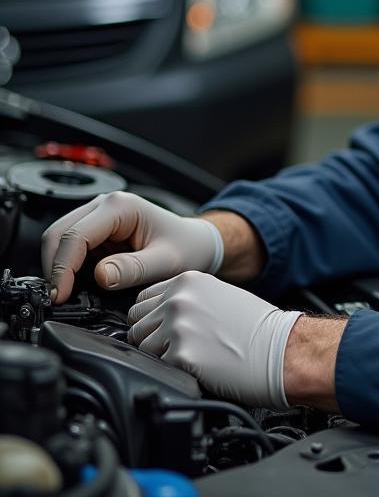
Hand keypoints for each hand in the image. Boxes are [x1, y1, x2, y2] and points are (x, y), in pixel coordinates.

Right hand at [41, 192, 222, 303]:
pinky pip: (70, 249)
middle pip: (58, 234)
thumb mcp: (166, 262)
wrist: (196, 243)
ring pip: (59, 240)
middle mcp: (106, 206)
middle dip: (55, 268)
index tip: (62, 295)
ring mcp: (99, 217)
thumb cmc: (186, 247)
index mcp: (121, 206)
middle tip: (60, 299)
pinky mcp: (97, 232)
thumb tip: (100, 276)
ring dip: (59, 268)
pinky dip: (68, 268)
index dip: (63, 268)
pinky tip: (79, 285)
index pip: (76, 235)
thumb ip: (134, 269)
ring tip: (70, 294)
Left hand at [127, 271, 300, 407]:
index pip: (141, 300)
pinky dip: (174, 371)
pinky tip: (199, 366)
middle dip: (151, 337)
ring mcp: (177, 325)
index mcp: (187, 280)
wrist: (283, 349)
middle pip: (135, 324)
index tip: (167, 328)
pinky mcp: (180, 355)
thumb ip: (185, 299)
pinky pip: (156, 367)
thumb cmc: (257, 327)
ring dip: (160, 356)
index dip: (152, 318)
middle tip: (180, 345)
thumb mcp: (218, 295)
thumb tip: (155, 316)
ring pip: (141, 347)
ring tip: (192, 355)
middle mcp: (179, 299)